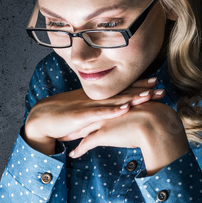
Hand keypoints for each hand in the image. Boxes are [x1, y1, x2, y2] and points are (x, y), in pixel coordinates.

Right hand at [23, 77, 164, 154]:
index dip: (137, 85)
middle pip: (121, 93)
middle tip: (160, 87)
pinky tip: (125, 108)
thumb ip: (99, 116)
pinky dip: (112, 111)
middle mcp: (94, 99)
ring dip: (132, 98)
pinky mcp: (80, 116)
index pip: (120, 90)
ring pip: (113, 101)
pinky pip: (99, 113)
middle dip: (142, 90)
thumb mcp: (85, 116)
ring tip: (149, 95)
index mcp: (96, 98)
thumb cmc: (63, 119)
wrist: (41, 120)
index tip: (154, 82)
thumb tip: (113, 117)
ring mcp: (87, 106)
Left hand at [68, 91, 190, 174]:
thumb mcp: (150, 115)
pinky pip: (86, 144)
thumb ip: (146, 117)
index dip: (92, 111)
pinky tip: (72, 155)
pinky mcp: (103, 135)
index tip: (83, 113)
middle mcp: (108, 112)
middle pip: (87, 116)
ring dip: (72, 134)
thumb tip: (150, 122)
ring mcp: (104, 123)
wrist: (155, 122)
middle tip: (64, 121)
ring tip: (62, 137)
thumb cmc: (157, 119)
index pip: (101, 108)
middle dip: (76, 120)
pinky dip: (79, 150)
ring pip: (83, 129)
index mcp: (117, 106)